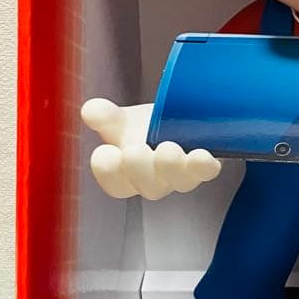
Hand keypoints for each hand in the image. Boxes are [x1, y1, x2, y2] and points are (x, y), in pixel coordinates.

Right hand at [81, 98, 220, 199]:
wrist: (182, 117)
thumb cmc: (145, 127)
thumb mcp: (120, 120)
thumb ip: (104, 117)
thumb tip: (90, 111)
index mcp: (130, 174)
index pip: (116, 184)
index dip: (108, 173)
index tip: (105, 153)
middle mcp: (158, 179)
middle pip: (149, 187)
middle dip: (140, 170)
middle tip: (135, 150)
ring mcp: (184, 174)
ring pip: (180, 181)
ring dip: (172, 167)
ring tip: (166, 149)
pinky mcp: (207, 165)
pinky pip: (207, 171)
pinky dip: (204, 165)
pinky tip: (201, 155)